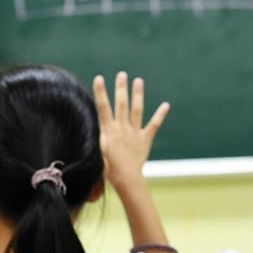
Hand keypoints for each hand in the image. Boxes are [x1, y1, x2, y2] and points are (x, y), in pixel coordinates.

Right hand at [92, 72, 168, 188]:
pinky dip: (160, 115)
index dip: (101, 92)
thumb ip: (96, 137)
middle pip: (121, 104)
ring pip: (136, 110)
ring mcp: (134, 133)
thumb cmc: (106, 169)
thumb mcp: (96, 151)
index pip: (103, 107)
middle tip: (122, 74)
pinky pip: (153, 125)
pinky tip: (166, 105)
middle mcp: (121, 128)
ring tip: (138, 80)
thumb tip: (87, 125)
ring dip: (137, 94)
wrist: (126, 179)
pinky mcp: (145, 140)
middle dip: (121, 88)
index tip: (99, 78)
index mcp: (108, 130)